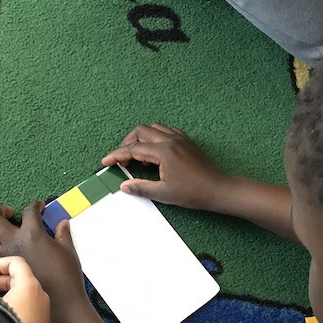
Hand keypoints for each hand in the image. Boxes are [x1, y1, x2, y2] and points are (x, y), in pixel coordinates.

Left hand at [0, 202, 86, 313]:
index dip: (35, 206)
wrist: (60, 302)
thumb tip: (62, 223)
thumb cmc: (66, 276)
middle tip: (8, 212)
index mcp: (32, 233)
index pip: (29, 211)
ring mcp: (4, 257)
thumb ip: (62, 234)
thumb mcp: (68, 251)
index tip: (39, 207)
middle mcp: (14, 242)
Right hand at [101, 123, 227, 209]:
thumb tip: (123, 186)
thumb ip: (140, 187)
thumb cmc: (193, 192)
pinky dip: (155, 137)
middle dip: (126, 143)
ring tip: (138, 156)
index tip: (106, 161)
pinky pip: (166, 131)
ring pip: (153, 128)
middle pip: (140, 131)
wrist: (217, 189)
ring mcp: (180, 138)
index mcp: (163, 151)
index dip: (117, 155)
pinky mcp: (186, 141)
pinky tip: (154, 151)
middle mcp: (170, 140)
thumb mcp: (163, 193)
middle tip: (120, 159)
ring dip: (141, 138)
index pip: (133, 149)